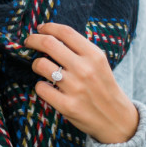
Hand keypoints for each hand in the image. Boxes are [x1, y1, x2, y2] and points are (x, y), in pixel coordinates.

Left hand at [24, 22, 138, 144]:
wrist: (117, 120)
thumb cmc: (104, 88)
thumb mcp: (100, 64)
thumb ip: (80, 50)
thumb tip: (52, 35)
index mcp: (94, 56)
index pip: (66, 32)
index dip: (49, 27)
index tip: (40, 28)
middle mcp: (84, 69)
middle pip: (48, 44)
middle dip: (33, 40)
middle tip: (28, 42)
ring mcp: (75, 88)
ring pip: (40, 65)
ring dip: (35, 64)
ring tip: (39, 67)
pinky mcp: (67, 106)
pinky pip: (41, 88)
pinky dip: (40, 86)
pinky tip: (47, 87)